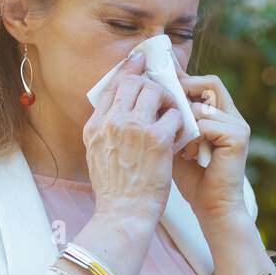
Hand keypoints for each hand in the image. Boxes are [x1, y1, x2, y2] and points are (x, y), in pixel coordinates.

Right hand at [83, 50, 185, 228]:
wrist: (122, 213)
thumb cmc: (114, 189)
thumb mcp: (96, 154)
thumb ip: (104, 128)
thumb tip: (115, 108)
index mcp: (95, 126)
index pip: (112, 86)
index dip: (128, 70)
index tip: (139, 60)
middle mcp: (112, 122)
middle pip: (134, 83)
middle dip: (151, 85)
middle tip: (162, 97)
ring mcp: (134, 129)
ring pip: (155, 91)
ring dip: (168, 100)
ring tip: (172, 116)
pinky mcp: (157, 139)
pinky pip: (175, 114)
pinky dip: (180, 122)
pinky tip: (179, 135)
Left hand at [170, 69, 250, 222]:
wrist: (211, 208)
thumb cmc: (191, 177)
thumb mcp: (174, 141)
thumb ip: (167, 119)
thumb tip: (146, 94)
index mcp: (219, 113)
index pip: (203, 82)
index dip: (182, 79)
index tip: (159, 79)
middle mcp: (232, 115)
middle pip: (209, 83)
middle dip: (184, 92)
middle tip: (166, 109)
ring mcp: (238, 124)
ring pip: (202, 105)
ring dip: (184, 123)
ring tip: (180, 145)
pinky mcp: (238, 137)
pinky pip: (207, 123)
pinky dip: (192, 137)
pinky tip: (189, 155)